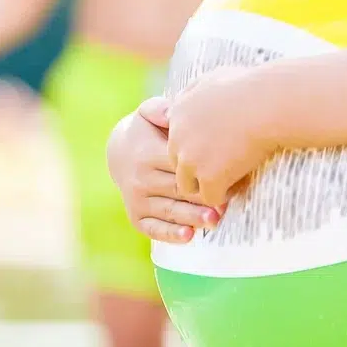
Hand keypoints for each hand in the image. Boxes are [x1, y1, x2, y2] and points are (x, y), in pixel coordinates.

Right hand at [108, 96, 219, 243]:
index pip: (176, 164)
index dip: (201, 170)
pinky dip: (170, 234)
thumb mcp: (148, 113)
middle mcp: (140, 179)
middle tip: (227, 203)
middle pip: (176, 190)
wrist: (119, 152)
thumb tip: (171, 110)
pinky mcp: (135, 216)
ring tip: (214, 220)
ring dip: (191, 217)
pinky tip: (189, 236)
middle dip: (201, 198)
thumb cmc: (146, 131)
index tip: (226, 174)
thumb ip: (160, 109)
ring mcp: (136, 200)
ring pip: (168, 210)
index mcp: (146, 154)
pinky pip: (152, 228)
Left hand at [164, 68, 274, 209]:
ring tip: (233, 178)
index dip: (197, 147)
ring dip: (208, 185)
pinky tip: (241, 182)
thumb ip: (195, 90)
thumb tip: (187, 98)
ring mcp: (191, 159)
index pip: (176, 141)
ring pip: (189, 185)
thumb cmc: (250, 86)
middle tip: (227, 166)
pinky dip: (225, 194)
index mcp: (178, 113)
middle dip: (200, 169)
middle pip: (179, 164)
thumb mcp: (215, 77)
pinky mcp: (209, 177)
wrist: (269, 102)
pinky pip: (210, 198)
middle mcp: (177, 137)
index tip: (219, 145)